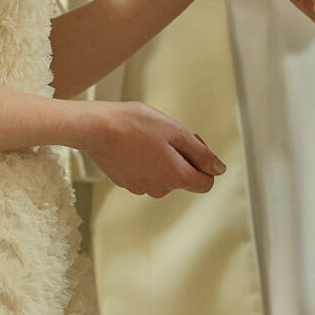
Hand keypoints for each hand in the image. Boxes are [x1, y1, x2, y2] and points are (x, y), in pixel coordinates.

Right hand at [81, 100, 225, 196]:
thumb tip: (218, 169)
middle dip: (182, 158)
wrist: (96, 128)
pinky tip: (135, 143)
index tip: (194, 144)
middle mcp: (159, 188)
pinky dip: (145, 160)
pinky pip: (145, 173)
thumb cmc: (135, 125)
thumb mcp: (177, 132)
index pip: (205, 183)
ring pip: (163, 175)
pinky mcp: (125, 182)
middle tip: (170, 134)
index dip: (205, 163)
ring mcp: (140, 187)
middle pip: (183, 177)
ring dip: (163, 158)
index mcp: (176, 177)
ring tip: (148, 136)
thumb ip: (201, 154)